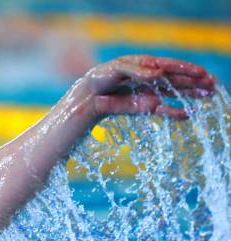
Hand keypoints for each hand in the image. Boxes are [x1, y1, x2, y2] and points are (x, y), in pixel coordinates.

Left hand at [85, 55, 215, 118]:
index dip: (187, 69)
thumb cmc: (101, 77)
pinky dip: (174, 112)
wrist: (88, 96)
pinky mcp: (143, 107)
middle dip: (195, 82)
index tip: (201, 73)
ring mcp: (148, 93)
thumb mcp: (118, 69)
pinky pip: (162, 109)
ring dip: (190, 95)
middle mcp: (150, 78)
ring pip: (174, 94)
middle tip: (213, 85)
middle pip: (177, 80)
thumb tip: (159, 73)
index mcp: (146, 65)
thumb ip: (138, 71)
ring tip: (208, 96)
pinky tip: (187, 115)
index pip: (170, 66)